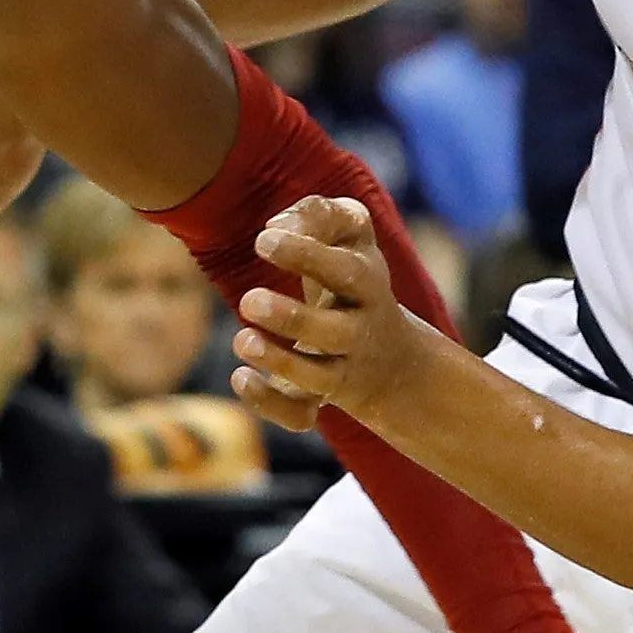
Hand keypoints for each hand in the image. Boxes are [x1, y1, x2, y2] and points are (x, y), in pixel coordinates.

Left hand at [228, 194, 438, 427]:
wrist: (392, 358)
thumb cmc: (352, 278)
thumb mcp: (351, 237)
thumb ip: (321, 215)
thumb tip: (279, 225)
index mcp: (368, 286)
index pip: (345, 271)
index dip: (306, 254)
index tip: (263, 239)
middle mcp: (359, 331)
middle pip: (335, 333)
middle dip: (291, 318)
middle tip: (248, 300)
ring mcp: (342, 370)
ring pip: (318, 379)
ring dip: (278, 362)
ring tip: (243, 339)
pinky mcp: (320, 400)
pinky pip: (300, 416)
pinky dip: (269, 403)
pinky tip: (241, 377)